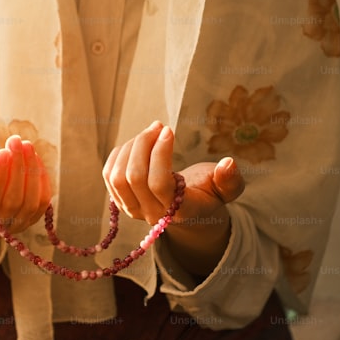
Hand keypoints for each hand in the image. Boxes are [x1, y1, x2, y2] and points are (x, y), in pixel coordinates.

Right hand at [0, 135, 50, 241]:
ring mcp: (11, 228)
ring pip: (30, 203)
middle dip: (17, 169)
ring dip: (32, 171)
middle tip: (15, 141)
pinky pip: (42, 203)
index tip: (2, 152)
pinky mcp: (27, 220)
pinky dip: (42, 179)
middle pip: (12, 202)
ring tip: (25, 145)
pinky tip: (34, 158)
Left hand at [103, 121, 244, 226]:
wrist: (190, 209)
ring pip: (118, 176)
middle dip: (143, 144)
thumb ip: (230, 180)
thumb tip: (229, 163)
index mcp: (179, 211)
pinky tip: (136, 144)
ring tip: (150, 132)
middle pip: (133, 177)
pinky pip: (109, 175)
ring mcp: (133, 209)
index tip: (169, 130)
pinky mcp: (120, 200)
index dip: (160, 154)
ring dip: (131, 146)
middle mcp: (152, 214)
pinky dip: (119, 153)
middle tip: (159, 125)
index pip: (158, 183)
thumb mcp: (227, 188)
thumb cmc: (209, 192)